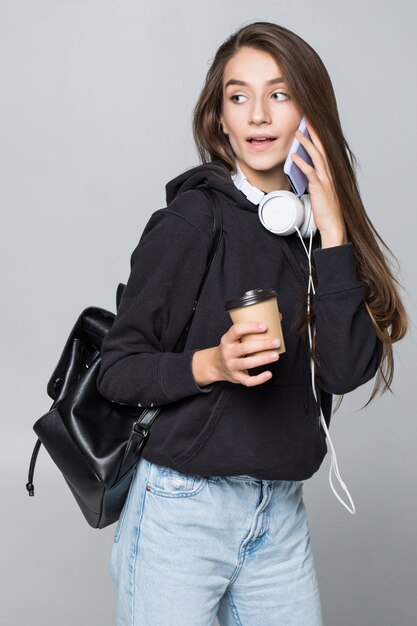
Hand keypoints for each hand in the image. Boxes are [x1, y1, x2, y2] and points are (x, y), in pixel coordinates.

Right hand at [214, 315, 282, 386]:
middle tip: (276, 342)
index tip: (265, 326)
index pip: (236, 330)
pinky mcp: (236, 377)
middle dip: (262, 345)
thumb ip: (252, 328)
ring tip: (275, 355)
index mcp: (227, 339)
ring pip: (247, 363)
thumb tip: (278, 316)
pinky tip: (268, 374)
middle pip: (244, 348)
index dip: (250, 327)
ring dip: (263, 359)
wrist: (216, 365)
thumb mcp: (235, 337)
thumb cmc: (232, 347)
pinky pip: (247, 381)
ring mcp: (231, 366)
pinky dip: (259, 379)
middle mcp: (227, 352)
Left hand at [290, 120, 346, 239]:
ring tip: (298, 132)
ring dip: (306, 143)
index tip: (311, 123)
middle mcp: (329, 173)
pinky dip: (301, 163)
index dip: (318, 136)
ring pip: (316, 156)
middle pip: (322, 148)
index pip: (324, 149)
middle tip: (306, 118)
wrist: (333, 225)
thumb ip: (314, 177)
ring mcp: (326, 180)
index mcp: (330, 172)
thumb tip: (302, 167)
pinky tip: (294, 156)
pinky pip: (310, 172)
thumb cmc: (326, 209)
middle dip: (314, 132)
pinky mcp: (320, 188)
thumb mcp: (321, 190)